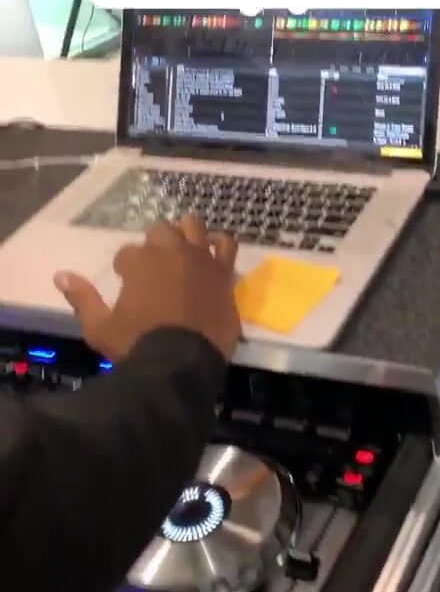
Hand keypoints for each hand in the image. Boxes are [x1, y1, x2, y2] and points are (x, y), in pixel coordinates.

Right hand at [54, 217, 241, 361]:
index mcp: (139, 262)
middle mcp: (170, 252)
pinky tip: (212, 249)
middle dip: (154, 245)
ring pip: (192, 226)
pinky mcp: (223, 273)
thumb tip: (61, 275)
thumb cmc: (137, 346)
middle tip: (154, 268)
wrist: (181, 365)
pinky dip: (219, 243)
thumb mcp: (100, 328)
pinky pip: (227, 245)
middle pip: (159, 231)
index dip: (125, 268)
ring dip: (184, 233)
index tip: (127, 283)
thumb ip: (82, 299)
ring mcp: (200, 259)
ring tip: (181, 250)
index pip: (127, 253)